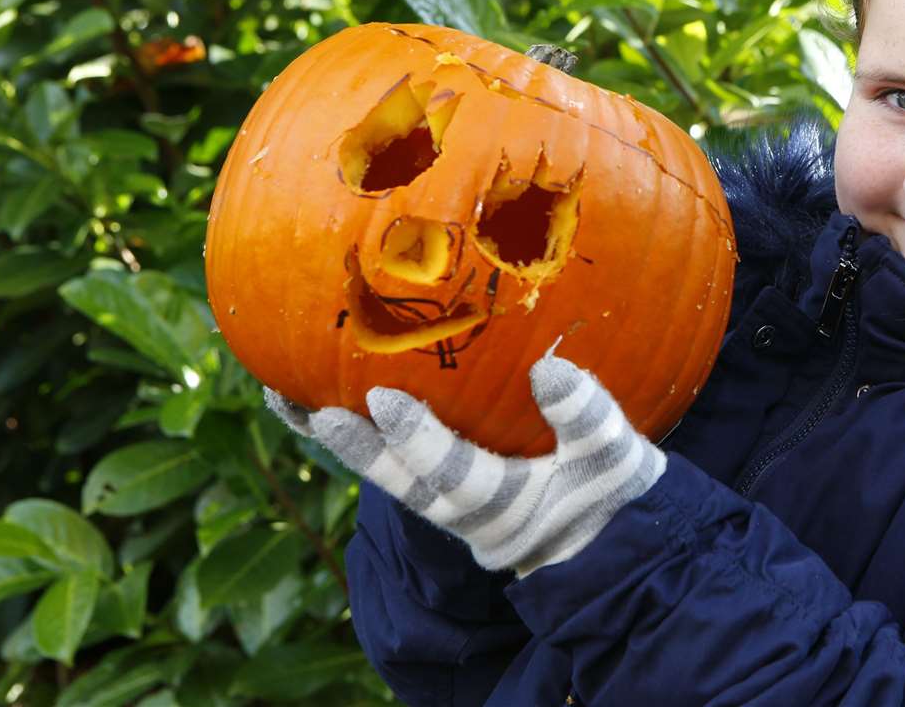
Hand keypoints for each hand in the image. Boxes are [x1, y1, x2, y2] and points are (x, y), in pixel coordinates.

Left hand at [265, 346, 666, 577]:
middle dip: (358, 450)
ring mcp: (452, 509)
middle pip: (403, 487)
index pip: (455, 477)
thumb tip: (548, 369)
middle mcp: (469, 516)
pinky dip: (361, 438)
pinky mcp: (446, 495)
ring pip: (390, 480)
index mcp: (508, 508)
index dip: (418, 440)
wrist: (610, 535)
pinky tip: (319, 400)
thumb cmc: (615, 487)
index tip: (382, 399)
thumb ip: (587, 416)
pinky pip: (395, 468)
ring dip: (343, 443)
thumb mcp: (616, 454)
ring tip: (287, 398)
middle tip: (312, 412)